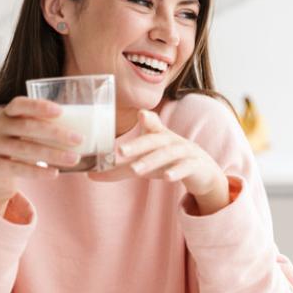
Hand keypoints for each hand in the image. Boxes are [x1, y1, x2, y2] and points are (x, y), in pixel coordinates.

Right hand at [0, 97, 82, 214]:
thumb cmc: (20, 151)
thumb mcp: (28, 136)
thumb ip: (46, 129)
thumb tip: (86, 131)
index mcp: (7, 115)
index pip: (19, 104)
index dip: (38, 106)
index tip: (61, 111)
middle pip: (26, 127)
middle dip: (55, 133)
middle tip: (79, 139)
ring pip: (24, 148)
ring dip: (52, 154)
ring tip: (74, 159)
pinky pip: (17, 168)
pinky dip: (38, 171)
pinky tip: (55, 173)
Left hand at [88, 109, 229, 214]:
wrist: (203, 172)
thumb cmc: (169, 162)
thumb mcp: (146, 162)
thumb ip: (120, 168)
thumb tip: (89, 175)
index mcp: (160, 136)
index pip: (152, 126)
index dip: (146, 120)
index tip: (140, 115)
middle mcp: (173, 141)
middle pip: (155, 141)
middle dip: (137, 145)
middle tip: (119, 152)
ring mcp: (186, 153)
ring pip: (168, 155)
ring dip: (151, 161)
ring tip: (135, 169)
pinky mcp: (195, 167)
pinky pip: (186, 168)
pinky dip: (177, 171)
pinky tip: (167, 177)